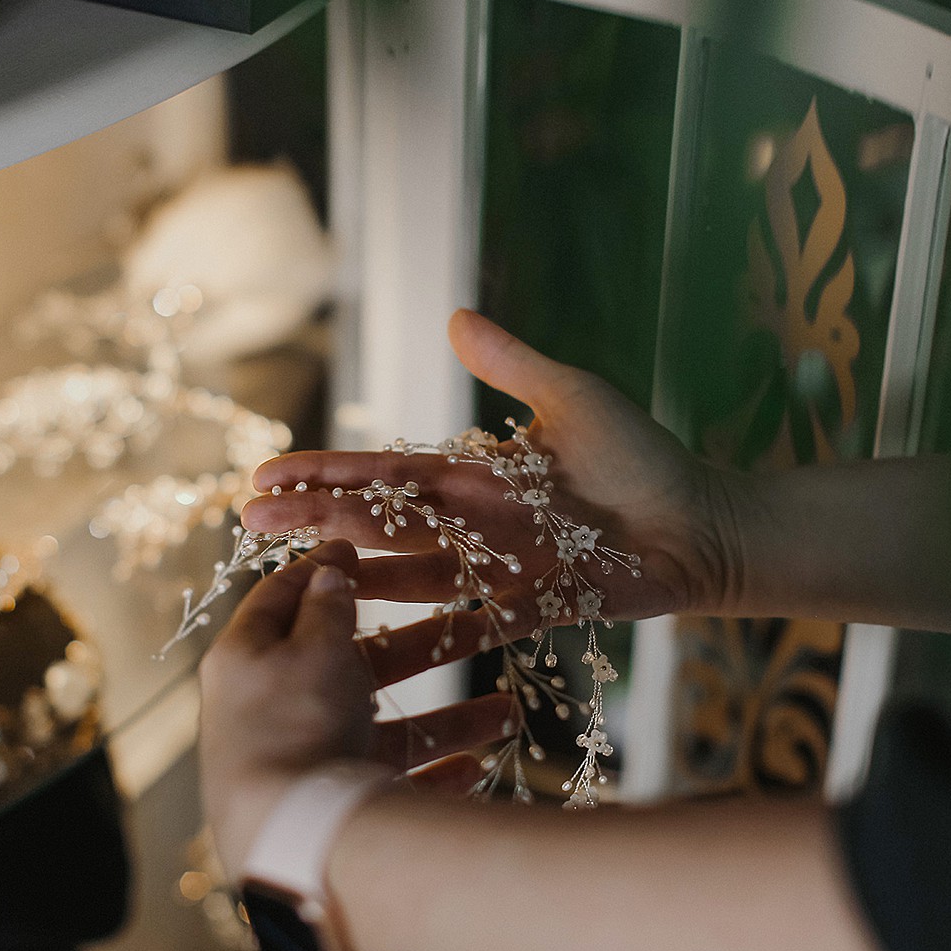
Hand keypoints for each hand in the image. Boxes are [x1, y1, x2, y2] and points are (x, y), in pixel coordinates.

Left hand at [198, 540, 515, 879]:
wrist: (293, 840)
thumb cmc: (297, 723)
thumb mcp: (314, 646)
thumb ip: (327, 607)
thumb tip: (325, 570)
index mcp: (250, 659)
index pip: (280, 599)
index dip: (321, 571)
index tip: (358, 547)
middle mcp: (274, 709)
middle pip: (355, 667)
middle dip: (424, 647)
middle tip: (480, 624)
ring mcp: (308, 762)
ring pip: (387, 729)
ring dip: (448, 721)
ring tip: (507, 711)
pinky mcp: (336, 812)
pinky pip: (394, 786)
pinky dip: (435, 777)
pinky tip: (477, 768)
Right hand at [240, 310, 743, 681]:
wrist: (703, 522)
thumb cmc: (642, 458)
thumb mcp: (572, 397)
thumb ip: (512, 364)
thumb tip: (453, 317)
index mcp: (475, 473)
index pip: (385, 472)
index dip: (327, 473)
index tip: (268, 474)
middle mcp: (473, 523)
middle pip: (380, 521)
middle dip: (315, 519)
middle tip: (247, 521)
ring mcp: (498, 568)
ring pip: (410, 569)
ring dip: (352, 568)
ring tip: (292, 566)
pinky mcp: (533, 607)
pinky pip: (470, 619)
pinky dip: (427, 626)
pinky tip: (376, 632)